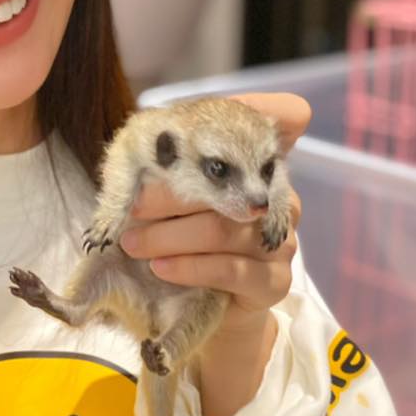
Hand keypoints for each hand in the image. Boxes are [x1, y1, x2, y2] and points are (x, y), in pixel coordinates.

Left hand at [119, 93, 307, 334]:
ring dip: (169, 236)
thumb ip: (167, 163)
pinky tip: (160, 267)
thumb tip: (144, 136)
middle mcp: (279, 196)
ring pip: (223, 227)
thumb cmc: (186, 240)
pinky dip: (188, 266)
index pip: (285, 117)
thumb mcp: (170, 196)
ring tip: (132, 243)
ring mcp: (282, 240)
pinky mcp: (275, 280)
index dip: (267, 107)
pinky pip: (230, 268)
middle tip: (130, 208)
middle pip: (227, 183)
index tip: (206, 120)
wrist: (208, 307)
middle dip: (169, 195)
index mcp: (260, 162)